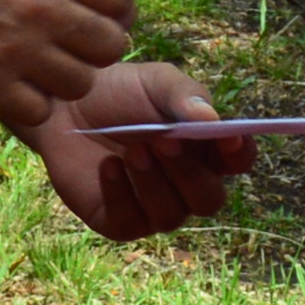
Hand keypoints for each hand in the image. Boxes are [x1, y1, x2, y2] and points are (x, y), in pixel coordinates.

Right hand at [0, 0, 137, 130]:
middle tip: (72, 50)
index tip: (99, 22)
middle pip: (110, 47)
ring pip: (81, 84)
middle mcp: (42, 7)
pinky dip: (32, 105)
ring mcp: (16, 48)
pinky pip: (40, 110)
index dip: (117, 15)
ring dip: (65, 81)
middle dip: (96, 52)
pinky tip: (16, 88)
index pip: (121, 0)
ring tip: (41, 70)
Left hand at [20, 58, 247, 243]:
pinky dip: (121, 195)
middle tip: (163, 142)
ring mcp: (154, 207)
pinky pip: (132, 222)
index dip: (239, 153)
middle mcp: (186, 184)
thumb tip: (211, 118)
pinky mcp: (120, 221)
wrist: (65, 107)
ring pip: (172, 215)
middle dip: (188, 173)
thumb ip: (184, 95)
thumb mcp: (155, 81)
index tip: (228, 137)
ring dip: (153, 183)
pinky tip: (110, 167)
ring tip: (132, 150)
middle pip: (209, 199)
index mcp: (205, 149)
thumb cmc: (119, 91)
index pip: (238, 161)